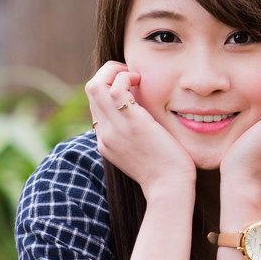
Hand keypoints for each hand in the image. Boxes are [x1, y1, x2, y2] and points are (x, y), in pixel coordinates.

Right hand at [86, 61, 192, 196]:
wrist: (169, 188)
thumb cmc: (166, 171)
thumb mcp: (143, 152)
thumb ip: (136, 134)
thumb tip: (143, 113)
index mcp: (106, 141)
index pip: (95, 105)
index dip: (110, 88)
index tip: (130, 86)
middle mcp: (105, 133)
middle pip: (90, 91)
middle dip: (108, 73)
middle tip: (130, 75)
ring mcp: (114, 128)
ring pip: (95, 86)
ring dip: (114, 71)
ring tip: (134, 76)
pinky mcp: (131, 123)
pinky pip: (115, 88)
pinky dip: (125, 77)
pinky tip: (141, 82)